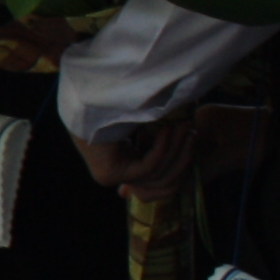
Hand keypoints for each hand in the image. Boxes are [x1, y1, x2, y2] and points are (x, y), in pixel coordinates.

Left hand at [79, 112, 201, 198]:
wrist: (86, 94)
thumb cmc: (114, 102)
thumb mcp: (141, 124)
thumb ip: (157, 141)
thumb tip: (185, 147)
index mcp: (121, 167)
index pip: (160, 186)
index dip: (182, 167)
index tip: (193, 143)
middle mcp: (114, 177)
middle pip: (163, 182)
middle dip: (183, 156)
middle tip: (192, 132)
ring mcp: (110, 177)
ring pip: (157, 174)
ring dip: (175, 149)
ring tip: (184, 127)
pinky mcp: (109, 173)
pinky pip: (146, 167)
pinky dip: (160, 148)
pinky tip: (166, 129)